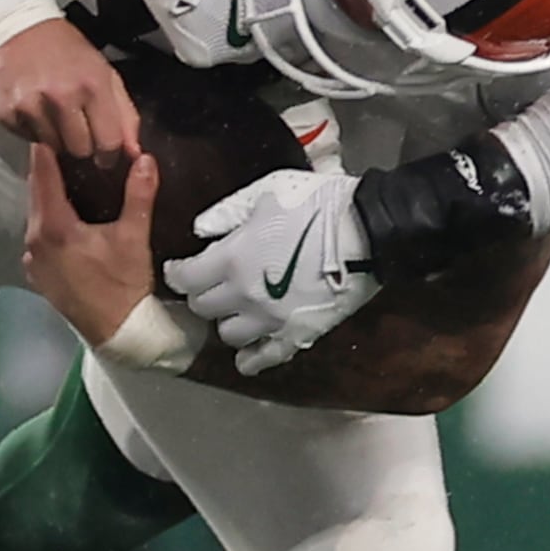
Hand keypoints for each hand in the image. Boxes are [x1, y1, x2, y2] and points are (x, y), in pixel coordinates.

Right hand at [0, 17, 139, 165]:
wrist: (20, 27)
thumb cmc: (67, 51)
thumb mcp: (106, 74)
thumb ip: (125, 115)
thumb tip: (134, 152)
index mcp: (92, 85)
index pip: (109, 143)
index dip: (110, 154)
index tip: (105, 153)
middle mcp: (61, 96)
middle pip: (80, 150)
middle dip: (82, 145)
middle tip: (76, 126)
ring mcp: (30, 104)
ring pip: (52, 148)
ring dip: (56, 137)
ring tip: (54, 113)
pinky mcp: (5, 111)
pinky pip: (27, 139)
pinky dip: (33, 130)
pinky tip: (34, 108)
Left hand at [20, 145, 161, 346]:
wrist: (117, 334)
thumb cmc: (124, 285)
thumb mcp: (135, 237)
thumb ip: (138, 194)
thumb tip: (145, 157)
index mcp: (53, 227)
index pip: (42, 174)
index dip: (45, 148)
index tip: (51, 126)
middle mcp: (33, 240)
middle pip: (36, 192)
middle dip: (47, 168)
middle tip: (63, 142)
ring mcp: (32, 260)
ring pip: (36, 214)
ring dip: (48, 194)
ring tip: (67, 173)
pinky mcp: (37, 273)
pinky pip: (38, 235)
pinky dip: (48, 219)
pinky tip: (67, 214)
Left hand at [166, 168, 377, 374]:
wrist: (368, 231)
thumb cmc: (317, 204)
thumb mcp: (265, 192)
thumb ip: (224, 212)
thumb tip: (198, 231)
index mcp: (232, 258)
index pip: (186, 279)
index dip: (180, 273)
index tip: (181, 269)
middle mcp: (244, 295)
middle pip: (203, 308)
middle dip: (203, 294)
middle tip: (212, 284)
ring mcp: (270, 320)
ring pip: (228, 335)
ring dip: (228, 321)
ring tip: (237, 308)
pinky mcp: (297, 335)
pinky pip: (263, 358)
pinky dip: (251, 358)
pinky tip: (248, 352)